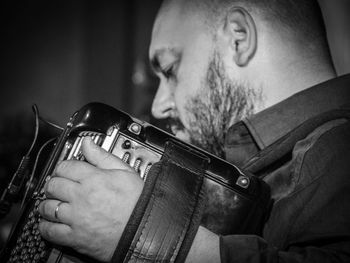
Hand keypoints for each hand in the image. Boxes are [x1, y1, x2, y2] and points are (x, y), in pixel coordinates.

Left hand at [38, 137, 143, 261]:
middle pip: (53, 185)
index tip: (66, 170)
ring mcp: (76, 218)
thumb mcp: (125, 172)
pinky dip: (46, 226)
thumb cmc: (138, 202)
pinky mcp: (75, 237)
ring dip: (48, 204)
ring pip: (48, 207)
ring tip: (54, 203)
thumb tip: (88, 143)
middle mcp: (81, 197)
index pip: (65, 166)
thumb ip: (102, 156)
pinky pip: (50, 231)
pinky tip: (50, 222)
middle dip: (54, 183)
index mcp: (93, 179)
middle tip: (59, 185)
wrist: (144, 230)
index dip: (64, 166)